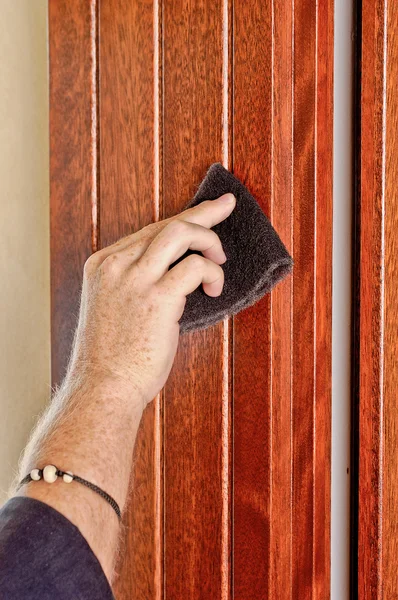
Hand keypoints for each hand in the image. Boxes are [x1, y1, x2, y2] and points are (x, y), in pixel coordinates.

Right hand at [66, 193, 235, 404]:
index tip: (204, 210)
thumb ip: (133, 284)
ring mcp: (134, 279)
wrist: (103, 389)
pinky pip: (195, 266)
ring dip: (209, 240)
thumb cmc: (113, 358)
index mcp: (102, 265)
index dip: (180, 219)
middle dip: (204, 213)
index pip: (148, 231)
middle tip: (226, 206)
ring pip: (181, 232)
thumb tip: (174, 272)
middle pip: (167, 224)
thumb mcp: (112, 308)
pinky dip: (212, 273)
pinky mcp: (158, 298)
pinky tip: (214, 289)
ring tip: (220, 259)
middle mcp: (116, 265)